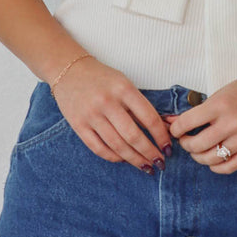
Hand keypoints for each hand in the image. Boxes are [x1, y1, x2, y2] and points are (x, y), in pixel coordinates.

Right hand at [50, 57, 172, 172]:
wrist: (68, 70)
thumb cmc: (103, 78)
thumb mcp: (124, 84)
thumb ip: (139, 105)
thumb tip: (161, 130)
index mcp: (123, 89)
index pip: (149, 118)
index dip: (161, 137)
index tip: (168, 147)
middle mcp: (107, 102)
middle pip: (133, 136)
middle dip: (150, 153)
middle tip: (160, 163)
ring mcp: (91, 115)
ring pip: (117, 145)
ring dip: (134, 159)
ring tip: (146, 166)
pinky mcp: (78, 125)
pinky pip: (98, 148)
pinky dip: (113, 157)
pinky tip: (124, 159)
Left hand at [162, 74, 236, 173]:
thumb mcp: (220, 94)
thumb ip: (199, 110)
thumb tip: (172, 122)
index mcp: (221, 105)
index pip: (187, 123)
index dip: (176, 129)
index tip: (175, 130)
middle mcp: (232, 123)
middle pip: (197, 145)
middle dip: (186, 145)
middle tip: (186, 140)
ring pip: (211, 159)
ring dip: (198, 157)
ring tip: (198, 150)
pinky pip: (228, 167)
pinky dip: (215, 167)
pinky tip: (212, 160)